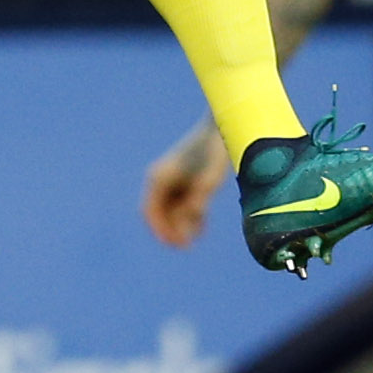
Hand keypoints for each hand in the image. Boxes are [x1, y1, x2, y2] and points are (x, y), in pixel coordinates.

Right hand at [143, 122, 228, 245]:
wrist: (222, 126)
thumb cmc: (217, 149)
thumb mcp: (212, 174)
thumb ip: (202, 194)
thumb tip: (194, 212)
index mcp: (160, 177)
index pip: (150, 212)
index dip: (161, 231)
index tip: (178, 245)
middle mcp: (161, 178)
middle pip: (157, 213)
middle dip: (170, 231)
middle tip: (188, 246)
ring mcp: (171, 178)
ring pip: (168, 210)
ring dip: (179, 225)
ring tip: (198, 235)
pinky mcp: (183, 178)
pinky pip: (178, 204)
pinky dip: (187, 216)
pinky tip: (202, 226)